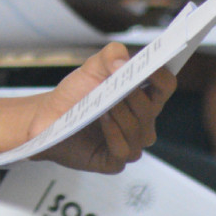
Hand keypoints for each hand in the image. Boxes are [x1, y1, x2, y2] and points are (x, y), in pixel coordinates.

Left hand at [31, 43, 175, 172]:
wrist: (49, 118)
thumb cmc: (76, 93)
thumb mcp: (91, 67)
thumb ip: (111, 54)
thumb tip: (124, 63)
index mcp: (143, 97)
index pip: (165, 86)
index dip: (161, 75)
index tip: (149, 66)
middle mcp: (142, 122)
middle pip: (151, 109)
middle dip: (135, 96)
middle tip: (118, 85)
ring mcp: (130, 143)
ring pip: (139, 132)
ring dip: (122, 115)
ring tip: (105, 104)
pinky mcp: (114, 161)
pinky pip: (123, 150)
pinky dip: (114, 134)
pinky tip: (101, 120)